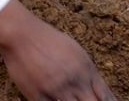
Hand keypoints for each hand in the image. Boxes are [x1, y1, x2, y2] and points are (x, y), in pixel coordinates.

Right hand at [0, 0, 116, 100]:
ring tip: (69, 100)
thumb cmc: (48, 40)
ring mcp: (56, 91)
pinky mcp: (38, 96)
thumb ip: (88, 72)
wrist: (21, 35)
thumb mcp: (75, 52)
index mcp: (86, 70)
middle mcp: (75, 82)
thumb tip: (99, 91)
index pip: (106, 97)